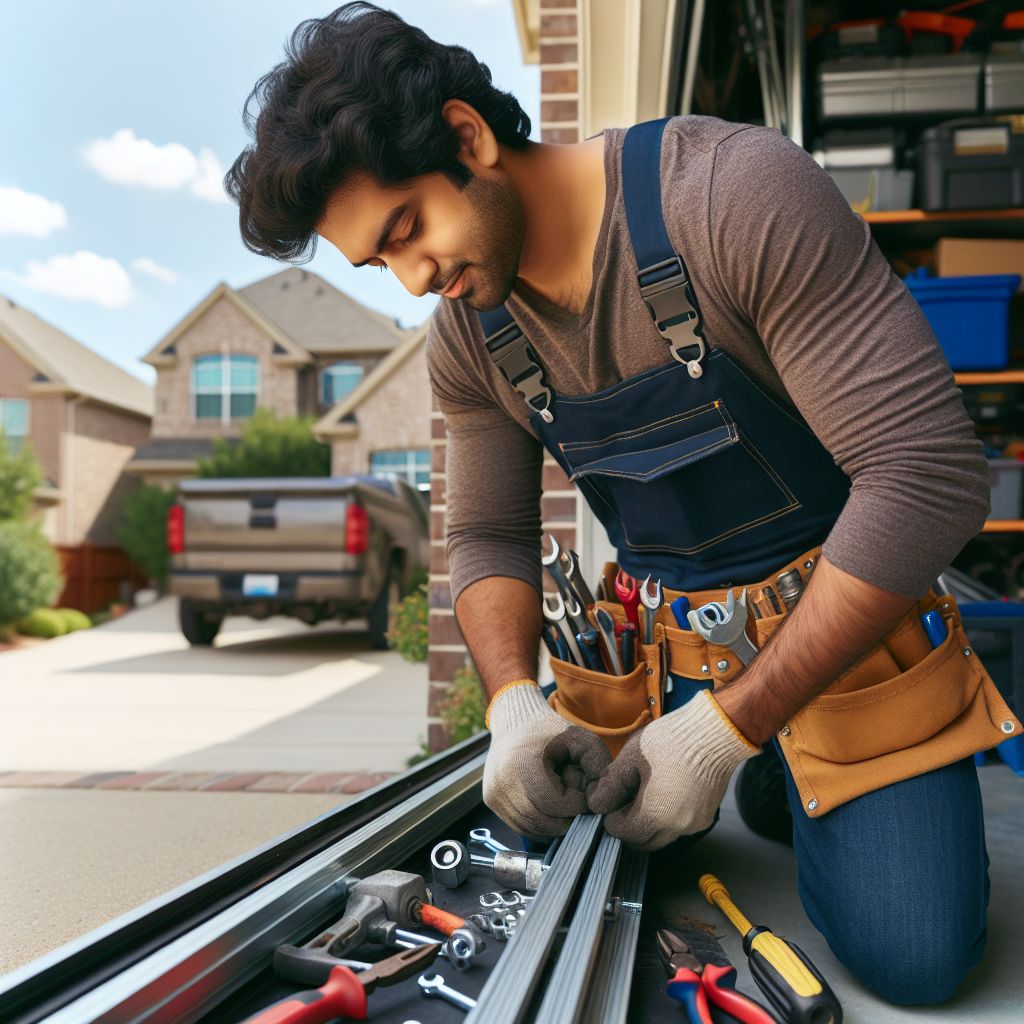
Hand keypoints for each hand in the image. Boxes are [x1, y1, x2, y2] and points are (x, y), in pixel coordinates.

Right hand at [484, 681, 611, 838]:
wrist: (514, 722)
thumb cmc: (549, 731)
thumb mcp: (580, 738)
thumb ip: (598, 763)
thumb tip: (599, 799)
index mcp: (522, 765)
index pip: (555, 804)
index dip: (576, 805)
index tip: (585, 793)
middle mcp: (502, 783)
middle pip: (543, 821)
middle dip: (567, 819)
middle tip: (579, 805)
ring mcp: (494, 795)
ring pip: (531, 829)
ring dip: (554, 825)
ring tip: (565, 805)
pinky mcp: (491, 801)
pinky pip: (520, 826)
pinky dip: (539, 824)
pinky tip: (551, 809)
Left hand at [586, 690, 757, 850]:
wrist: (714, 732)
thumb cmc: (671, 740)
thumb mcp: (631, 757)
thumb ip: (611, 785)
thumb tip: (597, 804)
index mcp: (656, 814)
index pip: (624, 834)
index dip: (612, 820)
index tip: (609, 804)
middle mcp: (678, 827)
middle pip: (644, 842)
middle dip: (629, 829)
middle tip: (621, 806)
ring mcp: (695, 823)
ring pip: (664, 836)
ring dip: (649, 826)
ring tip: (641, 797)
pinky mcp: (707, 815)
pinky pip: (681, 827)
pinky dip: (668, 819)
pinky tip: (663, 795)